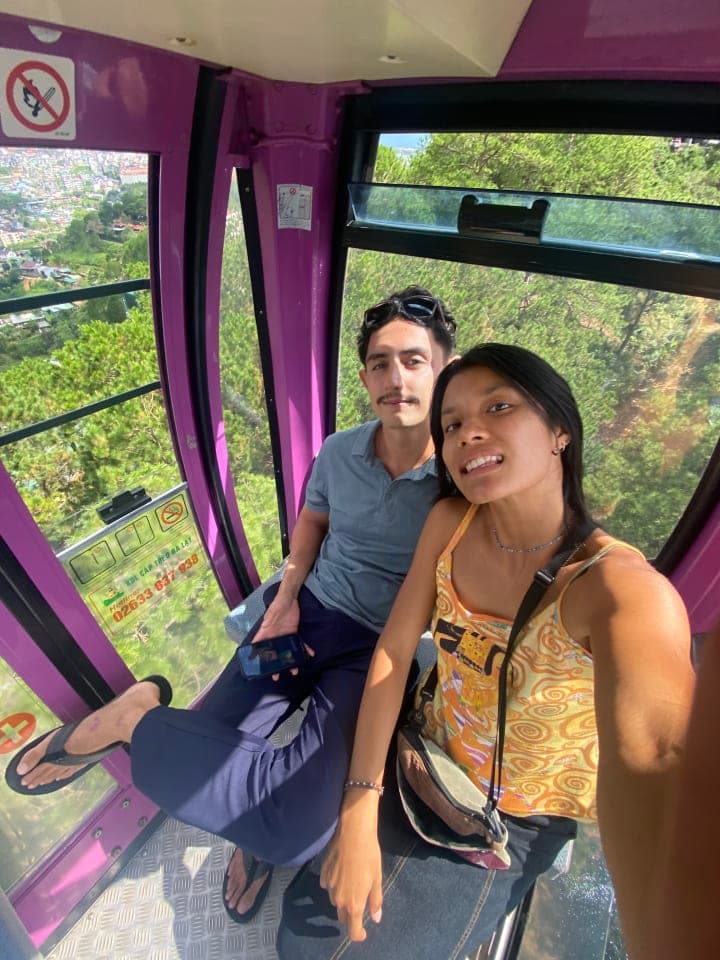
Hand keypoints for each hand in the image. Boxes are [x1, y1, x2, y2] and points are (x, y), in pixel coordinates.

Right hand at [252, 593, 313, 679]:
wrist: (290, 598)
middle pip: (275, 652)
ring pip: (288, 650)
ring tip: (294, 670)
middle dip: (276, 664)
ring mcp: (285, 635)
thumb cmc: (277, 605)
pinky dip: (304, 649)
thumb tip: (256, 639)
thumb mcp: (270, 615)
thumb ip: (265, 627)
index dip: (260, 658)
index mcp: (267, 633)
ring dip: (291, 660)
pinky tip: (309, 654)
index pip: (261, 647)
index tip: (260, 669)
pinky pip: (299, 643)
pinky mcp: (294, 632)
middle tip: (277, 676)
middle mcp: (275, 636)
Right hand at [320, 820, 382, 941]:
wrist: (354, 834)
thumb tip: (375, 918)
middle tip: (360, 903)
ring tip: (352, 883)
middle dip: (351, 915)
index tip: (363, 932)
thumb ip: (375, 901)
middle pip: (343, 916)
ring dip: (343, 898)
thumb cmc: (370, 856)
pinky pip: (327, 886)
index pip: (353, 931)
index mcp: (354, 903)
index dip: (358, 934)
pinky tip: (342, 872)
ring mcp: (329, 887)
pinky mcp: (323, 874)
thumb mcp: (377, 880)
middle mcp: (339, 899)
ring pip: (335, 901)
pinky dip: (334, 884)